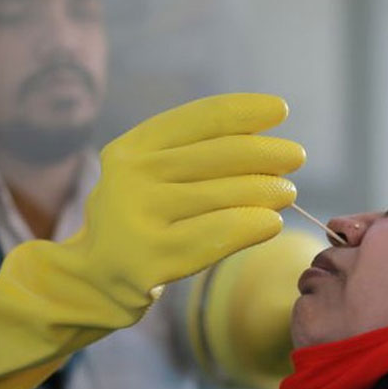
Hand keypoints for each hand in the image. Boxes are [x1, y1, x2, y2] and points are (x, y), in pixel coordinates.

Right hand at [62, 93, 305, 306]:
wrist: (92, 278)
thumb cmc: (139, 218)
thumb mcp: (148, 175)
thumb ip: (191, 154)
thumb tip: (263, 139)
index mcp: (132, 147)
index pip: (199, 118)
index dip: (244, 110)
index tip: (279, 111)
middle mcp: (131, 176)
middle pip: (218, 155)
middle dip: (266, 152)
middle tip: (295, 156)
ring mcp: (139, 217)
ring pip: (223, 195)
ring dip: (267, 190)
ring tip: (288, 192)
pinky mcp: (152, 259)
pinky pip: (217, 235)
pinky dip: (252, 225)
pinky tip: (271, 223)